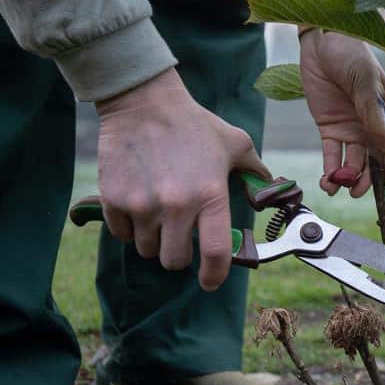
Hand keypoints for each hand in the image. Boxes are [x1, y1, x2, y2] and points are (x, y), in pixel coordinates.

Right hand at [95, 68, 268, 290]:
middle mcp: (176, 205)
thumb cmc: (194, 124)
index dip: (214, 275)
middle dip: (179, 255)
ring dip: (154, 239)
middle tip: (180, 235)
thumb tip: (271, 190)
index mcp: (210, 195)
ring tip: (159, 212)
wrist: (143, 103)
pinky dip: (129, 227)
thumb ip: (256, 171)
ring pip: (147, 250)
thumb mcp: (235, 144)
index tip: (210, 281)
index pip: (215, 253)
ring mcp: (142, 204)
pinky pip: (122, 234)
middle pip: (174, 260)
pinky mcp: (113, 200)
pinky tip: (138, 204)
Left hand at [299, 29, 384, 196]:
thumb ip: (373, 112)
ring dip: (347, 177)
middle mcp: (372, 123)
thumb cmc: (351, 53)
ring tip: (337, 187)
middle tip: (356, 192)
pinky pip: (331, 153)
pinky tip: (326, 181)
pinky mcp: (329, 127)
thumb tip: (384, 144)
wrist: (321, 38)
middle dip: (367, 178)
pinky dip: (329, 168)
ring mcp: (350, 126)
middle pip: (373, 158)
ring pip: (352, 161)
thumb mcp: (365, 80)